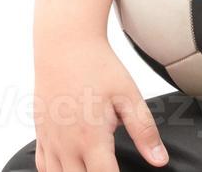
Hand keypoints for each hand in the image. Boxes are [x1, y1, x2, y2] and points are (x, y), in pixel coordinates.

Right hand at [32, 37, 168, 169]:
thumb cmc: (97, 65)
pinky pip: (43, 166)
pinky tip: (70, 168)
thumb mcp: (129, 96)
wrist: (65, 43)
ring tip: (93, 168)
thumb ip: (144, 131)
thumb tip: (160, 160)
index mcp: (91, 139)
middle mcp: (66, 144)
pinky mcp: (41, 132)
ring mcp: (50, 140)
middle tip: (110, 167)